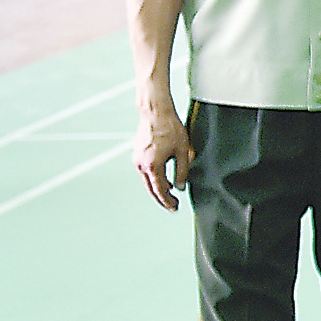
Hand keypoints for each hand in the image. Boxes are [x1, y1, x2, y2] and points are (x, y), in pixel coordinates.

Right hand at [133, 93, 192, 211]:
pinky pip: (145, 171)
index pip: (160, 190)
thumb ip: (182, 171)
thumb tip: (180, 187)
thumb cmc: (171, 129)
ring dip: (158, 188)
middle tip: (173, 205)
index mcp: (152, 166)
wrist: (156, 112)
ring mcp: (137, 159)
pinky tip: (163, 178)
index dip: (168, 201)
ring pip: (147, 180)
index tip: (175, 207)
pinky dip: (154, 178)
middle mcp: (141, 165)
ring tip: (171, 193)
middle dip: (162, 198)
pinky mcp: (137, 154)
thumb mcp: (183, 151)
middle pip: (151, 188)